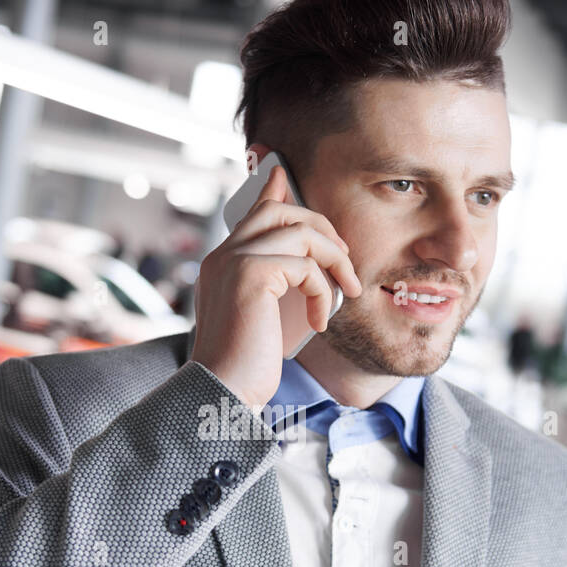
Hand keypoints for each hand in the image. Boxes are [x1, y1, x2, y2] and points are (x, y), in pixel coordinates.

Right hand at [191, 165, 362, 409]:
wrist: (224, 391)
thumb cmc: (245, 366)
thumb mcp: (261, 318)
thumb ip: (274, 287)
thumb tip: (305, 267)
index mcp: (221, 263)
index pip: (252, 212)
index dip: (273, 189)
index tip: (283, 174)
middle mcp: (223, 255)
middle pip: (279, 210)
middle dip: (322, 227)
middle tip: (344, 260)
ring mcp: (235, 261)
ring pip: (300, 232)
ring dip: (334, 260)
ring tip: (345, 292)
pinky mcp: (252, 274)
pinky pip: (306, 266)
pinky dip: (323, 293)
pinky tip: (320, 321)